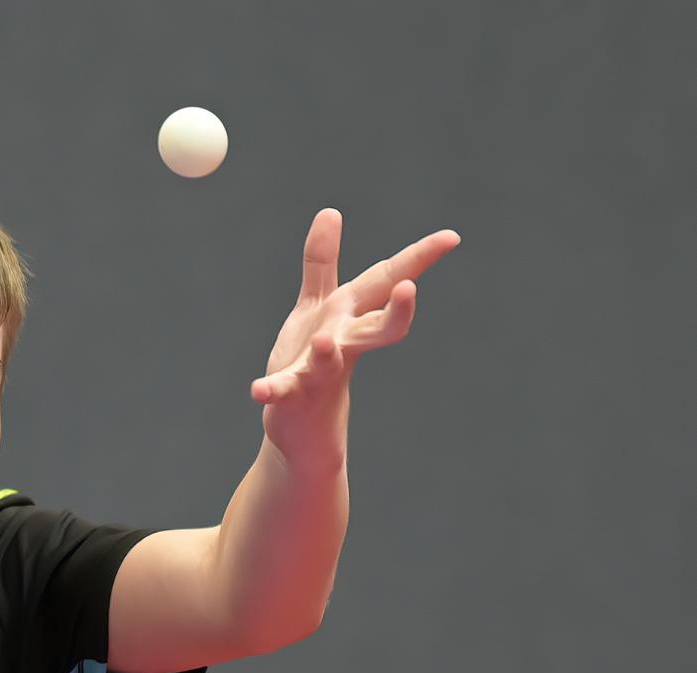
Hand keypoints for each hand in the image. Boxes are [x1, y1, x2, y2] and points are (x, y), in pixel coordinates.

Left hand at [251, 209, 459, 468]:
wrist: (302, 425)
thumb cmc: (313, 357)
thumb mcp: (317, 305)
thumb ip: (322, 261)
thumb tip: (330, 210)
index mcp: (351, 316)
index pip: (387, 283)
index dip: (418, 259)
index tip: (451, 237)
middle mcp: (343, 343)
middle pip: (378, 329)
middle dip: (396, 312)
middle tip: (410, 289)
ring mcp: (318, 372)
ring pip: (329, 361)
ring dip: (329, 352)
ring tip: (327, 342)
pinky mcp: (290, 395)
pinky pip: (281, 392)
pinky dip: (271, 390)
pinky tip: (258, 389)